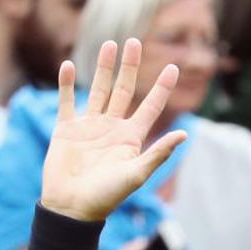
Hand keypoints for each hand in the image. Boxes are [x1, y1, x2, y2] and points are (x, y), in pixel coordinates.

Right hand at [41, 39, 185, 221]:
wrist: (72, 208)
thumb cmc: (106, 196)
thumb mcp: (136, 175)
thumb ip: (158, 153)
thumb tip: (184, 135)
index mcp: (131, 138)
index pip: (151, 107)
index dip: (162, 88)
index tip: (174, 67)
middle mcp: (112, 127)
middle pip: (123, 90)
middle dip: (129, 67)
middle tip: (134, 41)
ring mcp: (89, 126)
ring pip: (97, 89)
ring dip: (102, 67)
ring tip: (108, 44)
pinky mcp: (66, 130)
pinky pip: (66, 101)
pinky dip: (66, 84)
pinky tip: (67, 65)